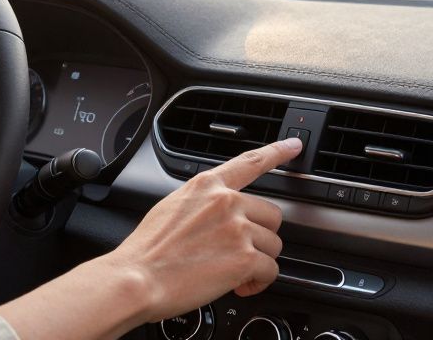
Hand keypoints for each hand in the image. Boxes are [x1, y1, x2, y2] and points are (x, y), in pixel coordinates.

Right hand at [101, 137, 303, 322]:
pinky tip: (239, 286)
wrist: (137, 279)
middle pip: (271, 215)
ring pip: (273, 245)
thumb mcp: (172, 208)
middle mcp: (227, 202)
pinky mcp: (245, 257)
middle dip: (259, 237)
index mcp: (207, 185)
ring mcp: (238, 228)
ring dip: (258, 262)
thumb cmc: (147, 251)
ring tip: (232, 272)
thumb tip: (218, 216)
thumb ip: (202, 203)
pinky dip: (259, 283)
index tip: (294, 145)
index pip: (251, 161)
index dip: (277, 152)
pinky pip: (271, 271)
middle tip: (237, 253)